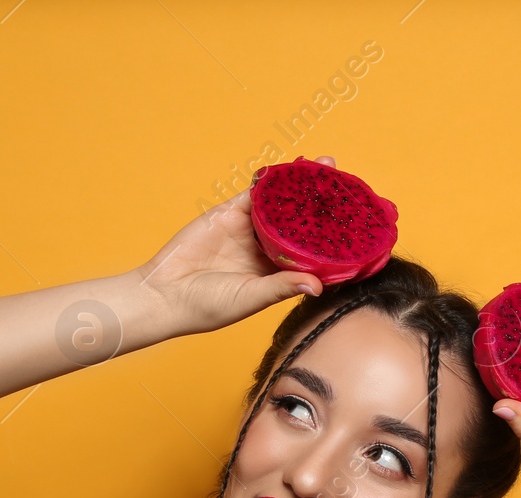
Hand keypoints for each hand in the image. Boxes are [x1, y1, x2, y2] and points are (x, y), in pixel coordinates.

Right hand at [135, 155, 335, 335]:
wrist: (164, 294)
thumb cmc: (207, 307)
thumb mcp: (249, 298)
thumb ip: (280, 288)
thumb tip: (317, 286)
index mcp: (277, 274)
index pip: (311, 253)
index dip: (333, 240)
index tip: (356, 227)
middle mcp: (267, 250)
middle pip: (301, 223)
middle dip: (322, 205)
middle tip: (347, 186)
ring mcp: (249, 230)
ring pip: (281, 203)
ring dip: (300, 186)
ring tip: (324, 166)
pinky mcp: (229, 213)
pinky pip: (254, 193)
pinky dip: (270, 181)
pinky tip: (290, 168)